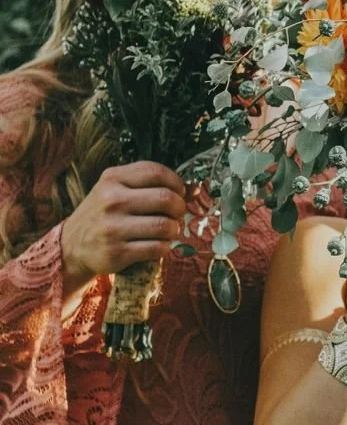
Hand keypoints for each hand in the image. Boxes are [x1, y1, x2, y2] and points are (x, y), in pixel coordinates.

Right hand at [60, 161, 187, 292]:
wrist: (72, 246)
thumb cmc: (103, 214)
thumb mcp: (118, 191)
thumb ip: (152, 186)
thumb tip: (195, 189)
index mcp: (112, 179)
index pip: (156, 172)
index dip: (177, 182)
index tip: (179, 192)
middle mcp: (111, 200)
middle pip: (166, 199)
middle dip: (180, 208)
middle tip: (176, 215)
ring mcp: (113, 227)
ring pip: (165, 225)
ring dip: (174, 230)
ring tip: (169, 231)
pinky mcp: (117, 252)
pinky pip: (158, 248)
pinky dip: (165, 247)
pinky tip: (159, 245)